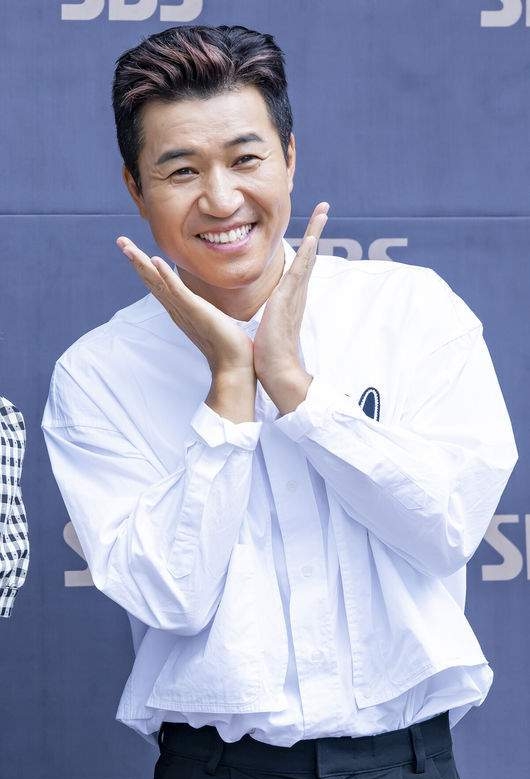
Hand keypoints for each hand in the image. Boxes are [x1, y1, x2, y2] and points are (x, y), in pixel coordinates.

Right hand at [116, 237, 253, 376]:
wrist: (233, 364)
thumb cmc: (226, 344)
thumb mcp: (209, 320)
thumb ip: (201, 311)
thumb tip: (204, 306)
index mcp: (179, 309)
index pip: (157, 284)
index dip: (144, 266)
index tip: (131, 249)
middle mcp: (176, 309)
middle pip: (151, 280)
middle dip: (136, 260)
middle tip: (120, 240)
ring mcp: (184, 310)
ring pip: (158, 283)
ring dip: (143, 264)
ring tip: (128, 247)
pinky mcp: (195, 310)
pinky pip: (178, 291)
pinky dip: (166, 275)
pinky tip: (156, 261)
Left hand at [253, 202, 328, 393]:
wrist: (274, 368)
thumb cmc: (268, 351)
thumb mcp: (267, 323)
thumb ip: (268, 312)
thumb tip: (263, 311)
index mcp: (291, 297)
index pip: (300, 265)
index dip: (306, 244)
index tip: (311, 226)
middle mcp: (297, 293)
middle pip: (309, 255)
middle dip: (316, 230)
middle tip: (323, 208)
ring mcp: (295, 295)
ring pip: (307, 257)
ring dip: (315, 233)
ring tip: (322, 212)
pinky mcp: (287, 300)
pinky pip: (299, 272)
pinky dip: (307, 255)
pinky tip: (311, 238)